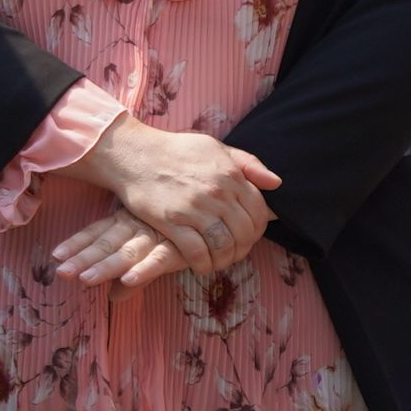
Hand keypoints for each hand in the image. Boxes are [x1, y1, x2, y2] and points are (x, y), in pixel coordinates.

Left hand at [47, 212, 189, 291]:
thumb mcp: (151, 246)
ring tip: (85, 280)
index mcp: (126, 222)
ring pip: (126, 252)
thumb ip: (132, 272)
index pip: (96, 233)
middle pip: (105, 244)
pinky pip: (160, 259)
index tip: (55, 257)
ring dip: (106, 266)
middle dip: (83, 259)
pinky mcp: (180, 247)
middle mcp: (138, 227)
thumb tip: (113, 297)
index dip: (76, 244)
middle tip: (62, 272)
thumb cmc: (179, 227)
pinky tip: (128, 280)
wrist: (218, 210)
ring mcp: (157, 236)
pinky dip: (144, 269)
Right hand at [64, 118, 276, 273]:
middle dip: (242, 248)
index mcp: (230, 175)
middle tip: (233, 253)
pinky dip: (203, 264)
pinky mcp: (172, 223)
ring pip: (223, 246)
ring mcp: (194, 209)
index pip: (259, 211)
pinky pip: (197, 253)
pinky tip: (201, 264)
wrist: (133, 154)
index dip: (257, 229)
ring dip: (224, 260)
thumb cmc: (175, 150)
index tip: (247, 236)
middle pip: (244, 233)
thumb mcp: (215, 147)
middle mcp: (217, 193)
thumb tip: (276, 183)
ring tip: (218, 261)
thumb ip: (248, 163)